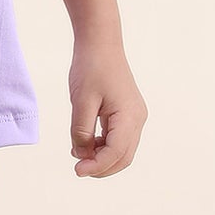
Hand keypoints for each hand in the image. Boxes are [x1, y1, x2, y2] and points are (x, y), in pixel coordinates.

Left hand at [67, 38, 146, 177]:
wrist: (101, 43)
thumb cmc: (91, 68)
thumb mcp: (81, 102)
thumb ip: (81, 132)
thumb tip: (82, 155)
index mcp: (129, 116)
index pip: (116, 153)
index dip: (96, 166)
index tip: (77, 170)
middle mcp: (137, 119)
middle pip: (123, 157)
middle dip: (101, 167)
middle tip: (78, 169)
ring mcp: (135, 116)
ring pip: (122, 150)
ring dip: (102, 158)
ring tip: (79, 153)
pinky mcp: (128, 113)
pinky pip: (119, 138)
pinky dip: (104, 146)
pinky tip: (86, 143)